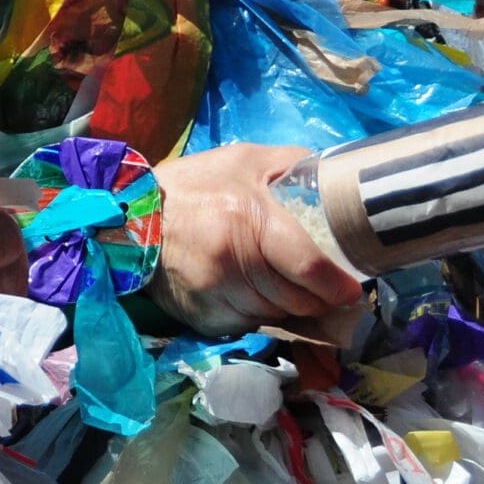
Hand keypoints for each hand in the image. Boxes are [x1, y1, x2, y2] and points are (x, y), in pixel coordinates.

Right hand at [149, 143, 362, 334]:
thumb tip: (336, 181)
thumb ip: (292, 164)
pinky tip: (252, 292)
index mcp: (248, 218)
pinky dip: (259, 313)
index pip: (308, 268)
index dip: (337, 284)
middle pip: (297, 300)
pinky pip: (250, 325)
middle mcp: (232, 262)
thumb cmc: (194, 185)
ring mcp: (216, 295)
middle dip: (317, 297)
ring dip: (288, 306)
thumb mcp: (243, 159)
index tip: (352, 288)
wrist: (131, 218)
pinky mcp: (204, 318)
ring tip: (287, 286)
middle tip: (325, 288)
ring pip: (276, 316)